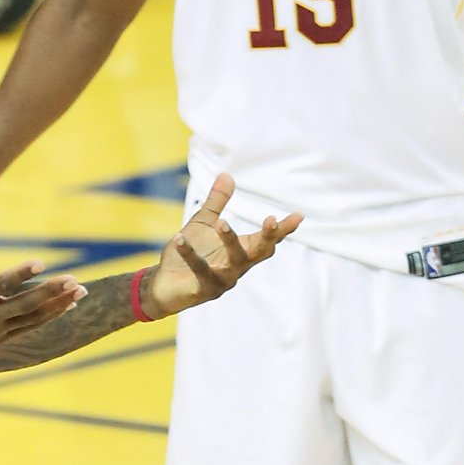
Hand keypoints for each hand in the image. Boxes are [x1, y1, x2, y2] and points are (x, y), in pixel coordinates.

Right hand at [0, 227, 85, 367]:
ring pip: (34, 318)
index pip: (1, 285)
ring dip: (59, 304)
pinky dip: (51, 315)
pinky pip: (32, 326)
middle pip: (26, 304)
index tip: (42, 261)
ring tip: (82, 289)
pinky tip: (69, 304)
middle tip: (74, 279)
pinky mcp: (3, 338)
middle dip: (51, 292)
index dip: (20, 273)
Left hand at [140, 174, 301, 319]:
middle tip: (271, 220)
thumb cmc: (188, 255)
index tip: (299, 216)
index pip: (267, 240)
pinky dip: (189, 254)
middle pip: (260, 252)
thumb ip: (217, 203)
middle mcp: (237, 267)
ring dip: (229, 241)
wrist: (164, 284)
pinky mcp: (203, 289)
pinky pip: (199, 270)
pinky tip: (179, 238)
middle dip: (267, 237)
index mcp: (242, 251)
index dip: (283, 229)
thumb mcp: (204, 224)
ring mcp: (223, 280)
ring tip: (222, 222)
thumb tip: (227, 175)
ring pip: (232, 261)